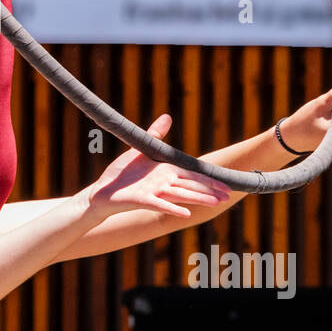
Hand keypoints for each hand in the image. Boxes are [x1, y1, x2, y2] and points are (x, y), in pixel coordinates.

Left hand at [85, 114, 230, 219]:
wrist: (102, 191)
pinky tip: (186, 213)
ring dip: (199, 198)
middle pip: (191, 186)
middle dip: (210, 190)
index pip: (192, 175)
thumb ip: (155, 135)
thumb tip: (168, 116)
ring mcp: (154, 193)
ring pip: (181, 195)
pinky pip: (159, 204)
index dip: (209, 179)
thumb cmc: (122, 174)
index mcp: (166, 173)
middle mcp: (164, 184)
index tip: (226, 183)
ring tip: (216, 203)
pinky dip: (173, 208)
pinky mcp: (142, 200)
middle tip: (229, 195)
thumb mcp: (141, 149)